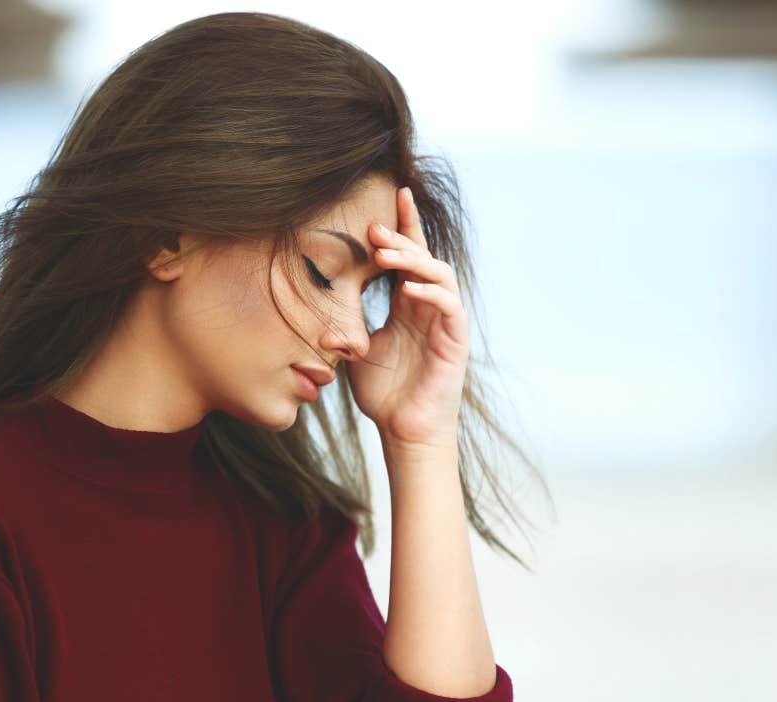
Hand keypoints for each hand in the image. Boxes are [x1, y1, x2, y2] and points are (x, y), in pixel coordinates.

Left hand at [344, 187, 468, 448]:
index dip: (403, 227)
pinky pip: (449, 306)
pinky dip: (431, 293)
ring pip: (439, 274)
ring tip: (386, 254)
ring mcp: (445, 322)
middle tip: (375, 228)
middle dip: (402, 237)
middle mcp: (429, 307)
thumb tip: (320, 308)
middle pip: (424, 258)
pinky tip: (408, 289)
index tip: (391, 196)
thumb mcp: (357, 350)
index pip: (408, 257)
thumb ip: (347, 324)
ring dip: (414, 260)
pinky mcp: (455, 340)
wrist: (404, 431)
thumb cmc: (384, 394)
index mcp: (408, 305)